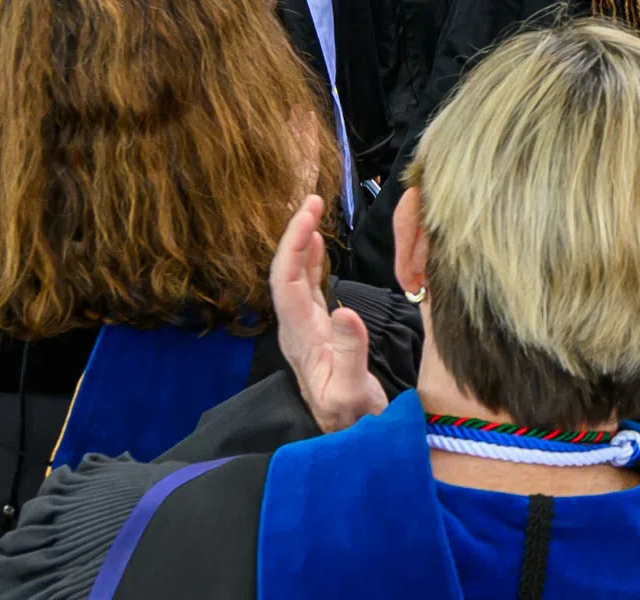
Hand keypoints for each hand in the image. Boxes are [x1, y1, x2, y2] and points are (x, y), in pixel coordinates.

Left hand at [267, 195, 386, 434]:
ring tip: (313, 211)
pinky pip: (308, 289)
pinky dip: (311, 261)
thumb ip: (351, 353)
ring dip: (301, 244)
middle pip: (285, 274)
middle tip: (313, 200)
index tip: (310, 214)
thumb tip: (346, 310)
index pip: (286, 283)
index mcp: (301, 340)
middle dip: (295, 234)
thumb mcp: (354, 394)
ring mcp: (305, 332)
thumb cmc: (354, 422)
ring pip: (295, 279)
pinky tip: (318, 245)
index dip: (293, 245)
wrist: (352, 440)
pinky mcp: (318, 333)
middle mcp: (296, 331)